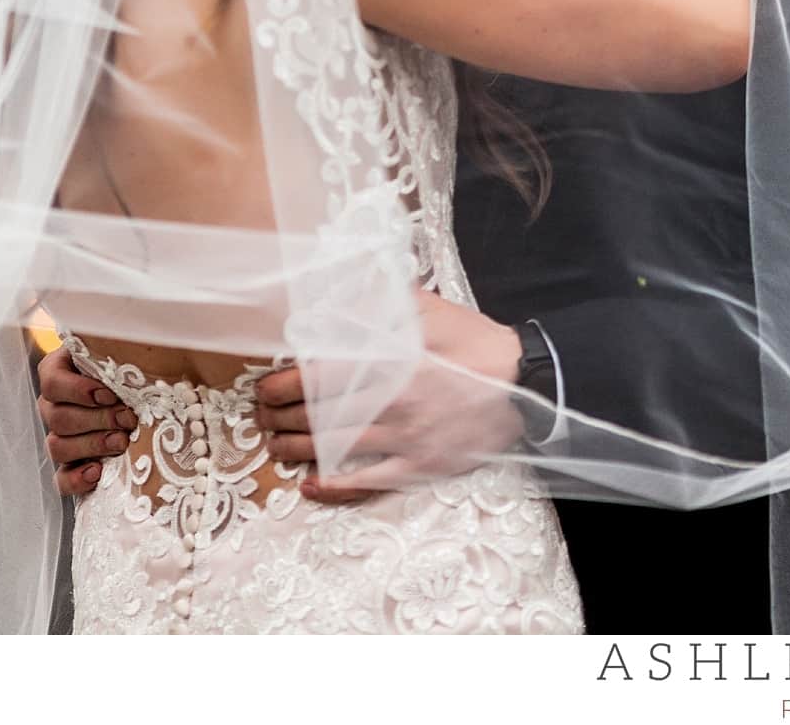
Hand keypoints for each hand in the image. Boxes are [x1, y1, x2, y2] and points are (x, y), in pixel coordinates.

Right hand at [35, 344, 136, 496]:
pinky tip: (97, 472)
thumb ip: (125, 346)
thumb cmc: (136, 363)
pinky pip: (61, 479)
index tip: (109, 393)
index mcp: (62, 371)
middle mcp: (55, 404)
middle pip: (57, 417)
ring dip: (91, 445)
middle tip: (127, 419)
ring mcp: (60, 435)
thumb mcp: (128, 349)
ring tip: (121, 442)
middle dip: (96, 419)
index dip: (77, 391)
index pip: (52, 382)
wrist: (149, 391)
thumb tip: (147, 334)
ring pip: (57, 446)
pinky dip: (76, 479)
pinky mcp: (72, 464)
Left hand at [253, 290, 527, 504]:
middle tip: (262, 416)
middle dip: (279, 417)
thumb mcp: (432, 310)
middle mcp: (392, 402)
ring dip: (295, 449)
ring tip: (275, 445)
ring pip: (333, 449)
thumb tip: (339, 302)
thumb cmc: (477, 343)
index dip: (281, 385)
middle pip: (318, 415)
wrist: (527, 383)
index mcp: (391, 361)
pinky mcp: (419, 466)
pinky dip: (332, 487)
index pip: (318, 376)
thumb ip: (384, 303)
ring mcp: (405, 438)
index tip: (265, 387)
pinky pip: (366, 483)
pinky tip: (309, 485)